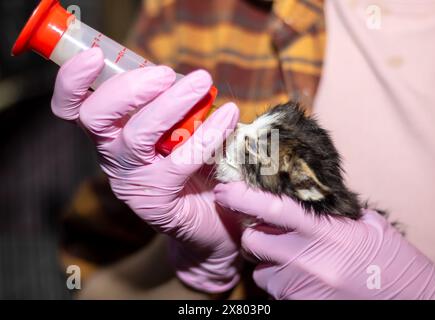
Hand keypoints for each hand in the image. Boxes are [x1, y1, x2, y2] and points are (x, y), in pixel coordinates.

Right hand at [52, 48, 241, 292]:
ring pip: (137, 136)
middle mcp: (113, 157)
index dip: (73, 81)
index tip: (95, 55)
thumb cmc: (194, 167)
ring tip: (202, 83)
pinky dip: (208, 133)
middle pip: (95, 117)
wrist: (213, 221)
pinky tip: (230, 115)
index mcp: (110, 133)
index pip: (74, 108)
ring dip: (171, 104)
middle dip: (128, 88)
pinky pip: (181, 161)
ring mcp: (133, 180)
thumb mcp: (176, 130)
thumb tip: (183, 74)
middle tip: (166, 72)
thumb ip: (168, 105)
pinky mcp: (157, 201)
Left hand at [214, 182, 434, 299]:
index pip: (273, 209)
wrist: (412, 302)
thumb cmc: (391, 261)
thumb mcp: (365, 226)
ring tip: (300, 263)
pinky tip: (308, 282)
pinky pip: (276, 292)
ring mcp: (301, 288)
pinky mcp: (299, 307)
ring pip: (262, 272)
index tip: (225, 189)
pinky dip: (284, 284)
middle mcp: (308, 261)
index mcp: (326, 232)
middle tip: (268, 232)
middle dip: (255, 235)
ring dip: (271, 265)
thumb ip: (330, 211)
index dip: (243, 197)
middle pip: (254, 242)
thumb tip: (304, 197)